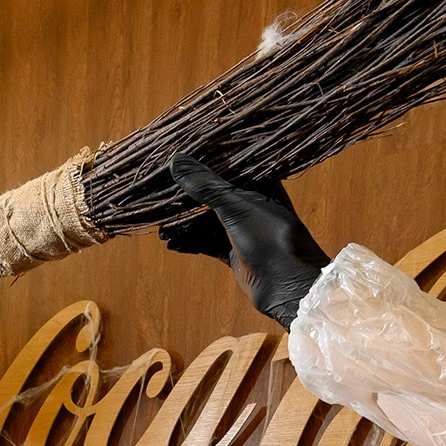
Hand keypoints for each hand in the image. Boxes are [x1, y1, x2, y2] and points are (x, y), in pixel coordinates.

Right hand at [164, 155, 329, 329]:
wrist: (287, 285)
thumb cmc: (270, 238)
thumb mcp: (235, 206)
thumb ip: (206, 185)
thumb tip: (175, 160)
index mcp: (258, 184)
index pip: (223, 166)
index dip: (198, 164)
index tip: (172, 161)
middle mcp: (249, 203)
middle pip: (210, 194)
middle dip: (185, 198)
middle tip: (158, 197)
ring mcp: (241, 228)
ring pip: (205, 220)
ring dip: (184, 223)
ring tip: (160, 225)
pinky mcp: (234, 251)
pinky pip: (206, 242)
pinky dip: (189, 241)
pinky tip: (171, 243)